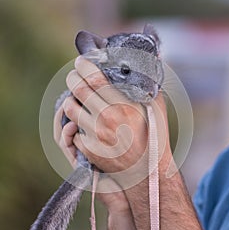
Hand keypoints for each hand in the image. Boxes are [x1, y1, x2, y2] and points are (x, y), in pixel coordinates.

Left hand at [61, 56, 148, 173]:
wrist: (147, 171)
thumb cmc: (154, 136)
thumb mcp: (157, 106)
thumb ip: (149, 83)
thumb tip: (152, 58)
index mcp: (123, 106)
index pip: (95, 78)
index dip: (84, 66)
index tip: (81, 61)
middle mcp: (107, 119)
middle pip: (78, 90)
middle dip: (72, 78)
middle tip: (74, 75)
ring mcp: (96, 136)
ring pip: (70, 108)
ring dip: (71, 98)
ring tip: (77, 97)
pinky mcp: (88, 149)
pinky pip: (74, 129)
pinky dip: (76, 121)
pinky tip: (85, 121)